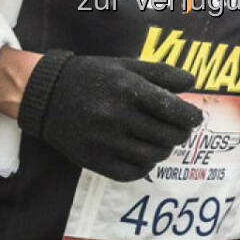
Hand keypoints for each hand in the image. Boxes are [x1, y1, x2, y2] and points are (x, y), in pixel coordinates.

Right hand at [18, 51, 202, 181]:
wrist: (45, 95)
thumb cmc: (92, 77)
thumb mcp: (125, 66)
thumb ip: (161, 73)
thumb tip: (193, 83)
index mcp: (128, 89)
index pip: (174, 110)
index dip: (191, 117)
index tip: (194, 118)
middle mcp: (117, 116)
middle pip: (169, 136)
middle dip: (180, 134)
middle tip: (179, 130)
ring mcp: (105, 140)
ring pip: (154, 156)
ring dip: (164, 150)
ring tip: (160, 141)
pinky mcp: (94, 160)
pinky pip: (132, 173)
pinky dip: (145, 166)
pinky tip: (142, 155)